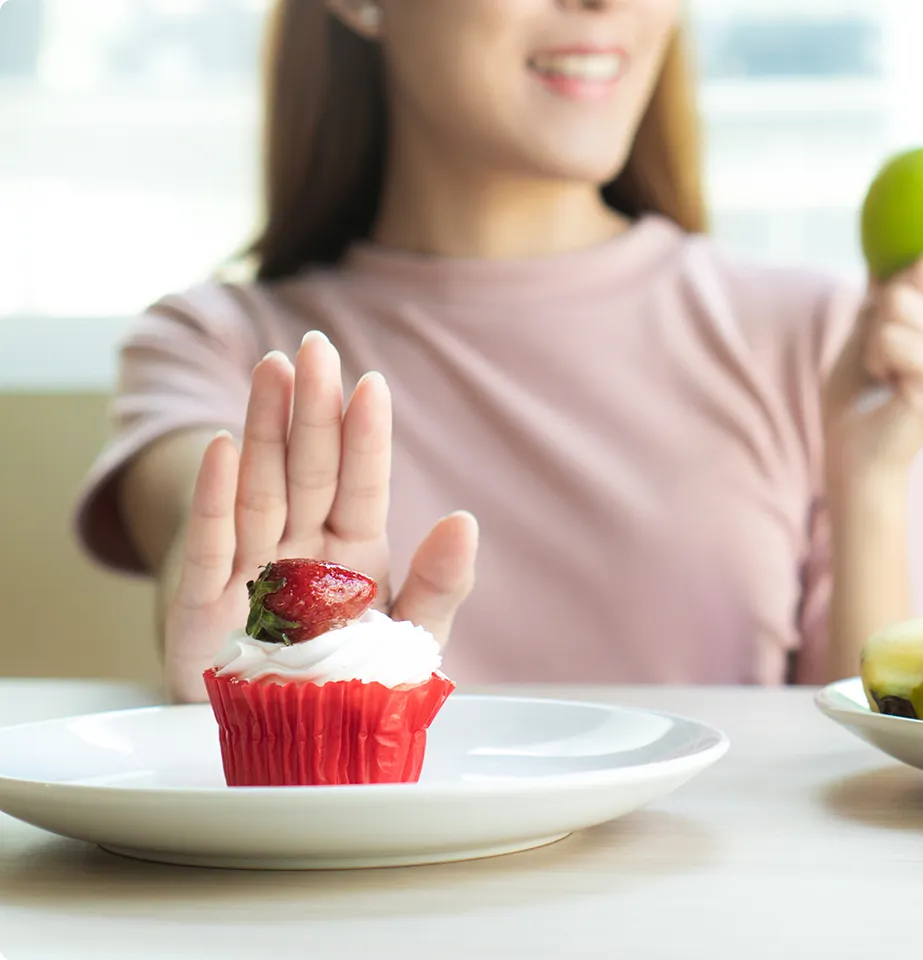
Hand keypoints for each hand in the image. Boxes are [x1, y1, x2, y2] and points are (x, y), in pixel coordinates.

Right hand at [163, 331, 477, 701]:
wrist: (290, 747)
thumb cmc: (350, 685)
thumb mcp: (411, 640)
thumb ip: (440, 586)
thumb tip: (465, 519)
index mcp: (356, 556)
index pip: (362, 486)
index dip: (365, 438)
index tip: (372, 385)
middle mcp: (303, 551)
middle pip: (309, 471)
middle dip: (314, 410)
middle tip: (315, 347)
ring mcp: (252, 571)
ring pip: (262, 489)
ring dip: (265, 431)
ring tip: (273, 371)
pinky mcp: (203, 606)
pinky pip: (216, 546)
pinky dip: (218, 500)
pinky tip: (225, 447)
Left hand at [822, 180, 922, 481]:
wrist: (855, 450)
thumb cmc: (865, 387)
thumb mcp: (878, 323)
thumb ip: (895, 285)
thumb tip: (888, 231)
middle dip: (886, 302)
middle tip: (888, 348)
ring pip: (900, 300)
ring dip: (874, 332)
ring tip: (885, 368)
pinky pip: (890, 334)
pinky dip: (872, 353)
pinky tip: (884, 381)